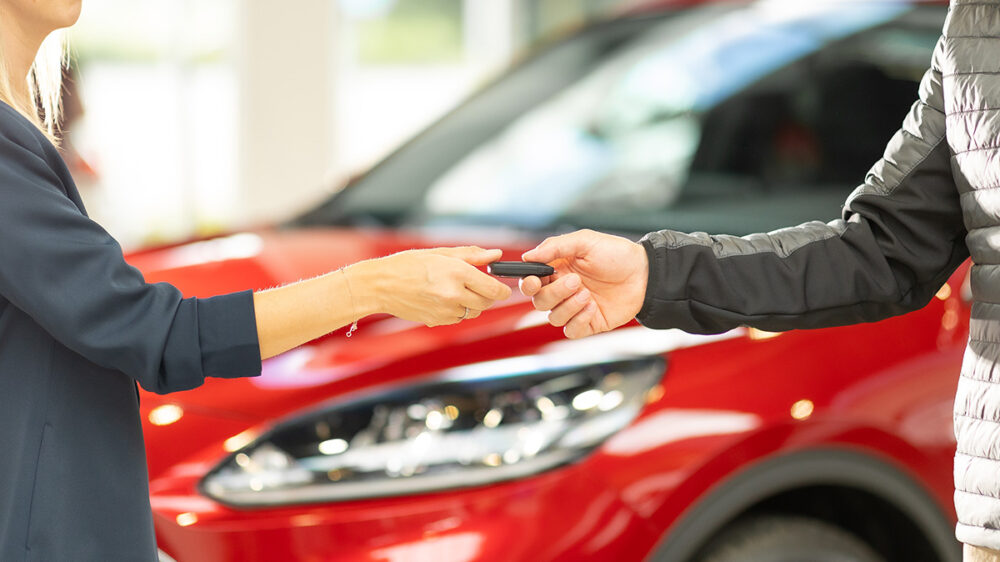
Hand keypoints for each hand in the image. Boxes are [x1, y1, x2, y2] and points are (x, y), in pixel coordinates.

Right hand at [358, 246, 511, 326]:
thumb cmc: (408, 264)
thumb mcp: (441, 253)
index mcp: (457, 273)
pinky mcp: (438, 321)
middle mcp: (454, 294)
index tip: (501, 286)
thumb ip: (472, 255)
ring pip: (474, 312)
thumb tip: (496, 255)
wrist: (380, 285)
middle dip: (487, 295)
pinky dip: (457, 310)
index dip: (502, 289)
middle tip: (477, 285)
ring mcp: (446, 311)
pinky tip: (441, 298)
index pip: (494, 289)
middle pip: (487, 303)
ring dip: (472, 303)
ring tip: (454, 289)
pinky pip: (458, 318)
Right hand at [519, 229, 647, 338]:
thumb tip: (529, 257)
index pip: (532, 282)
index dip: (528, 284)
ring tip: (587, 294)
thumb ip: (555, 247)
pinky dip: (578, 320)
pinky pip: (571, 331)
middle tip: (575, 281)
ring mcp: (575, 308)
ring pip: (554, 317)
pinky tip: (592, 307)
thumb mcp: (585, 241)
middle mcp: (563, 291)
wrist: (645, 274)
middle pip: (540, 302)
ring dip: (568, 306)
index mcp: (558, 270)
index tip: (534, 281)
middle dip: (555, 293)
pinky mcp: (589, 323)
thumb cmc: (616, 254)